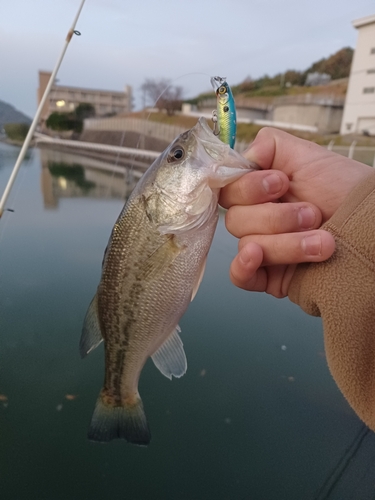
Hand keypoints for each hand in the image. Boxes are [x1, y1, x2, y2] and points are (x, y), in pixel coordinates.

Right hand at [220, 127, 372, 297]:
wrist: (372, 227)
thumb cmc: (346, 191)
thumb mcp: (307, 156)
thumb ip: (267, 146)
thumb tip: (240, 157)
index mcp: (261, 191)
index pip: (229, 190)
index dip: (248, 188)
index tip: (280, 183)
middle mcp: (259, 219)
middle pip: (236, 220)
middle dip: (276, 217)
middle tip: (312, 213)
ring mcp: (264, 248)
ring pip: (246, 246)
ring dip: (285, 243)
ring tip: (322, 241)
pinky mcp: (270, 276)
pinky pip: (240, 277)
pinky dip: (243, 267)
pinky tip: (255, 256)